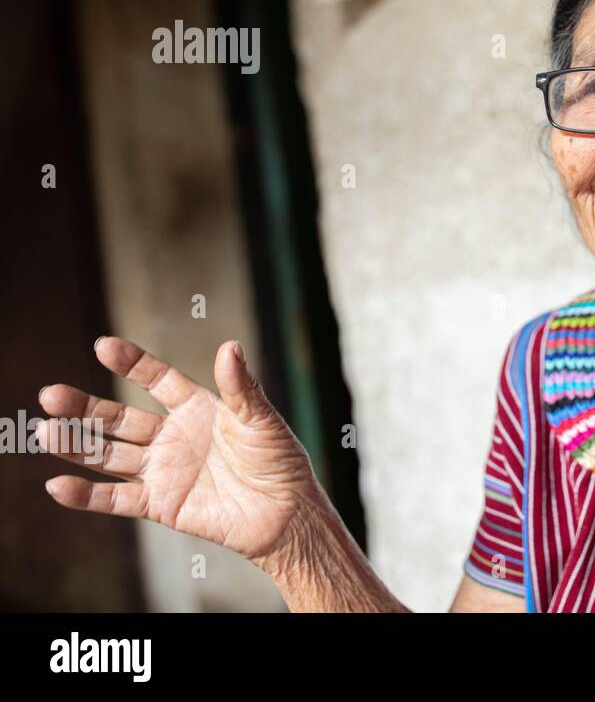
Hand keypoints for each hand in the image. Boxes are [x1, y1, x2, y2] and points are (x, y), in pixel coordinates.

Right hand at [36, 337, 320, 562]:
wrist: (287, 513)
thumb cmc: (280, 461)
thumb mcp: (261, 419)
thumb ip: (241, 387)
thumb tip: (229, 346)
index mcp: (198, 408)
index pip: (157, 379)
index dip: (131, 363)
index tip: (103, 345)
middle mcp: (174, 436)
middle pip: (119, 417)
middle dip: (85, 406)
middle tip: (51, 394)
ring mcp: (163, 470)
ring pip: (109, 454)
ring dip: (76, 444)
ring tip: (43, 431)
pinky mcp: (160, 504)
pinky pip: (115, 498)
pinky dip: (86, 495)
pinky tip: (57, 485)